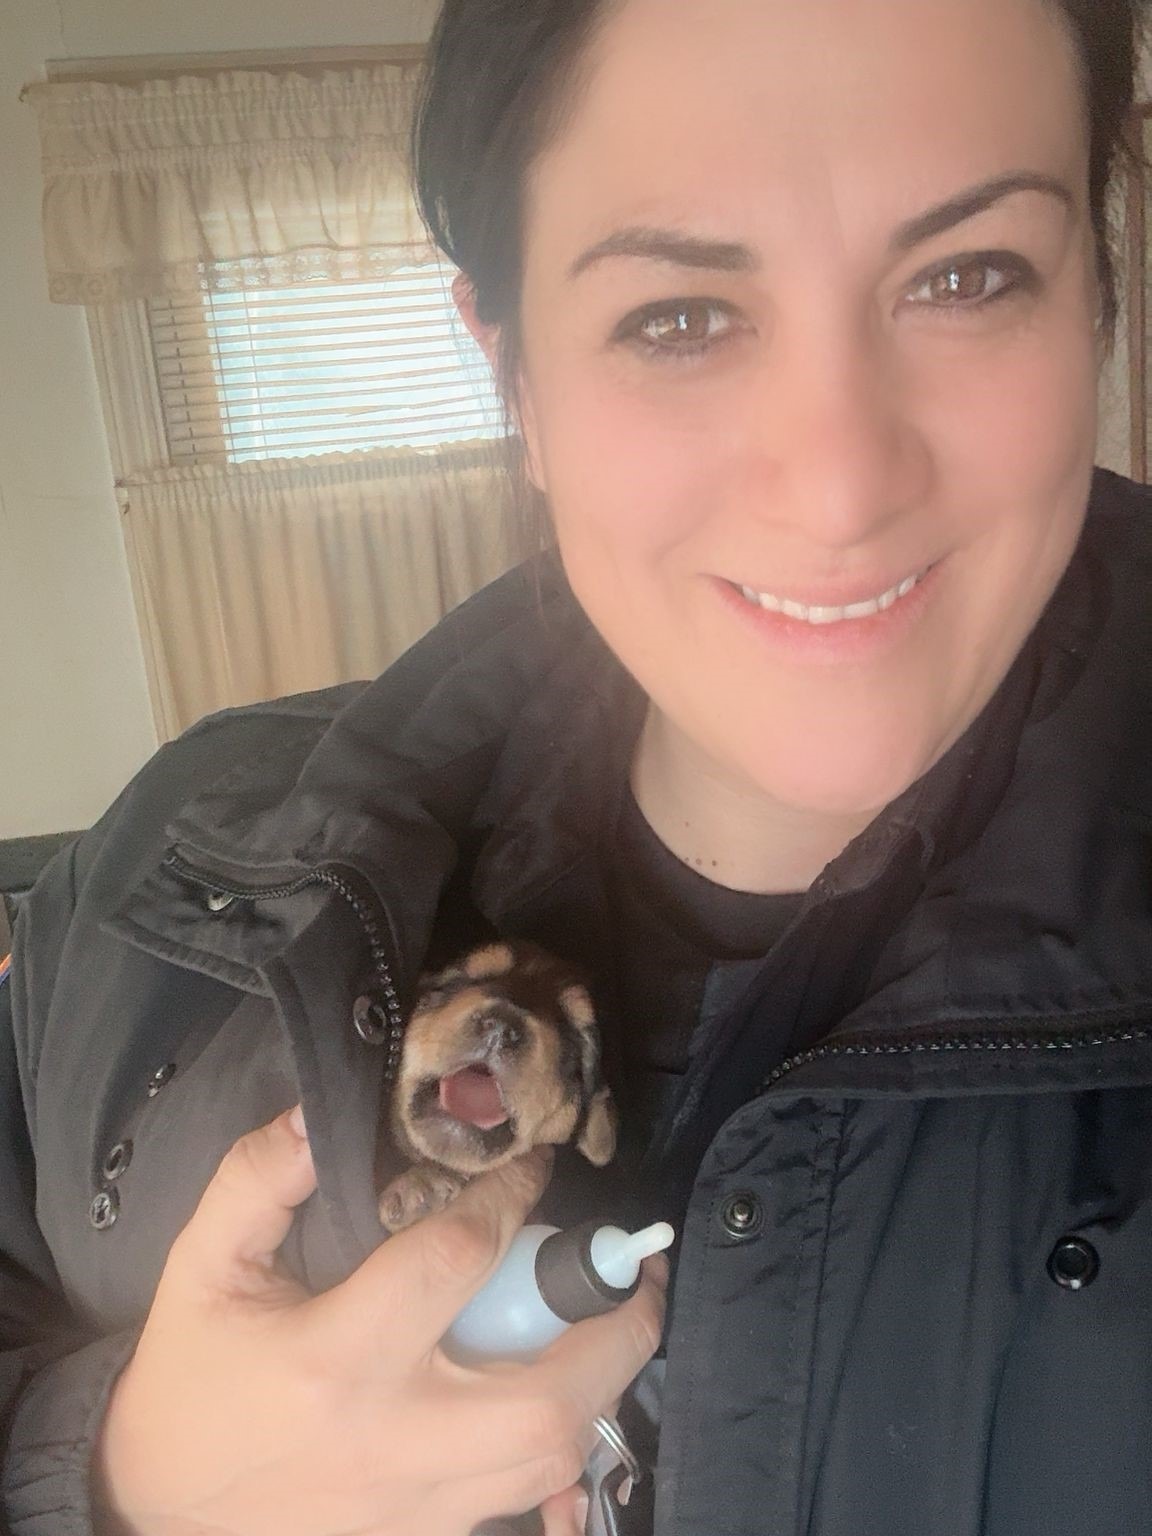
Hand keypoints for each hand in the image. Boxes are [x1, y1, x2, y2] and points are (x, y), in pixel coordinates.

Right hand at [95, 1107, 665, 1535]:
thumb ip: (257, 1179)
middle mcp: (394, 1438)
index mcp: (336, 1358)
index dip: (511, 1196)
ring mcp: (418, 1505)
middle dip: (612, 1325)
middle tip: (631, 1265)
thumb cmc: (190, 1380)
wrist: (153, 1511)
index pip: (454, 1260)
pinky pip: (526, 1500)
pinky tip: (565, 1396)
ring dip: (603, 1383)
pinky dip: (562, 1447)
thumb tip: (318, 1111)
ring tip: (612, 1319)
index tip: (535, 1162)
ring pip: (553, 1460)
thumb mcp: (201, 1267)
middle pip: (546, 1397)